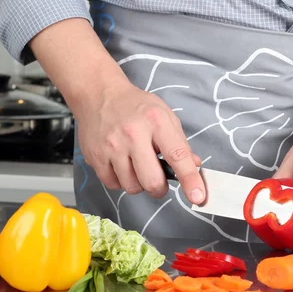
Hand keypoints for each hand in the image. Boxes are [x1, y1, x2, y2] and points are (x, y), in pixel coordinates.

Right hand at [74, 78, 204, 201]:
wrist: (99, 94)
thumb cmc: (136, 107)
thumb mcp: (165, 116)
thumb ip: (180, 143)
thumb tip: (194, 165)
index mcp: (156, 122)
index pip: (177, 155)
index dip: (190, 179)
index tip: (198, 196)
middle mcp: (133, 134)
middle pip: (152, 181)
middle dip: (160, 188)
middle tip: (159, 180)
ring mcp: (111, 146)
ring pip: (132, 186)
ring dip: (139, 183)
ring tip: (136, 165)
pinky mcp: (95, 156)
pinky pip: (113, 184)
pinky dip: (121, 180)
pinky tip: (121, 164)